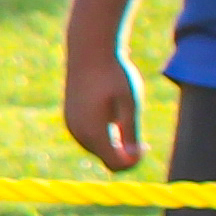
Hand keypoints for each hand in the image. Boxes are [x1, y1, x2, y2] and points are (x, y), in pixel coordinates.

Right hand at [60, 34, 143, 175]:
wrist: (89, 51)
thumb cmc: (114, 75)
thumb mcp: (130, 104)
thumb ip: (130, 132)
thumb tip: (131, 157)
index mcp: (94, 131)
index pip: (116, 164)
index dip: (133, 161)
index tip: (145, 145)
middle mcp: (78, 132)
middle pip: (106, 158)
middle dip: (123, 153)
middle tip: (139, 135)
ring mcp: (71, 126)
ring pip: (96, 149)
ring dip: (112, 143)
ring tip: (125, 121)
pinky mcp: (70, 119)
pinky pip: (88, 138)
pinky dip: (102, 135)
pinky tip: (111, 115)